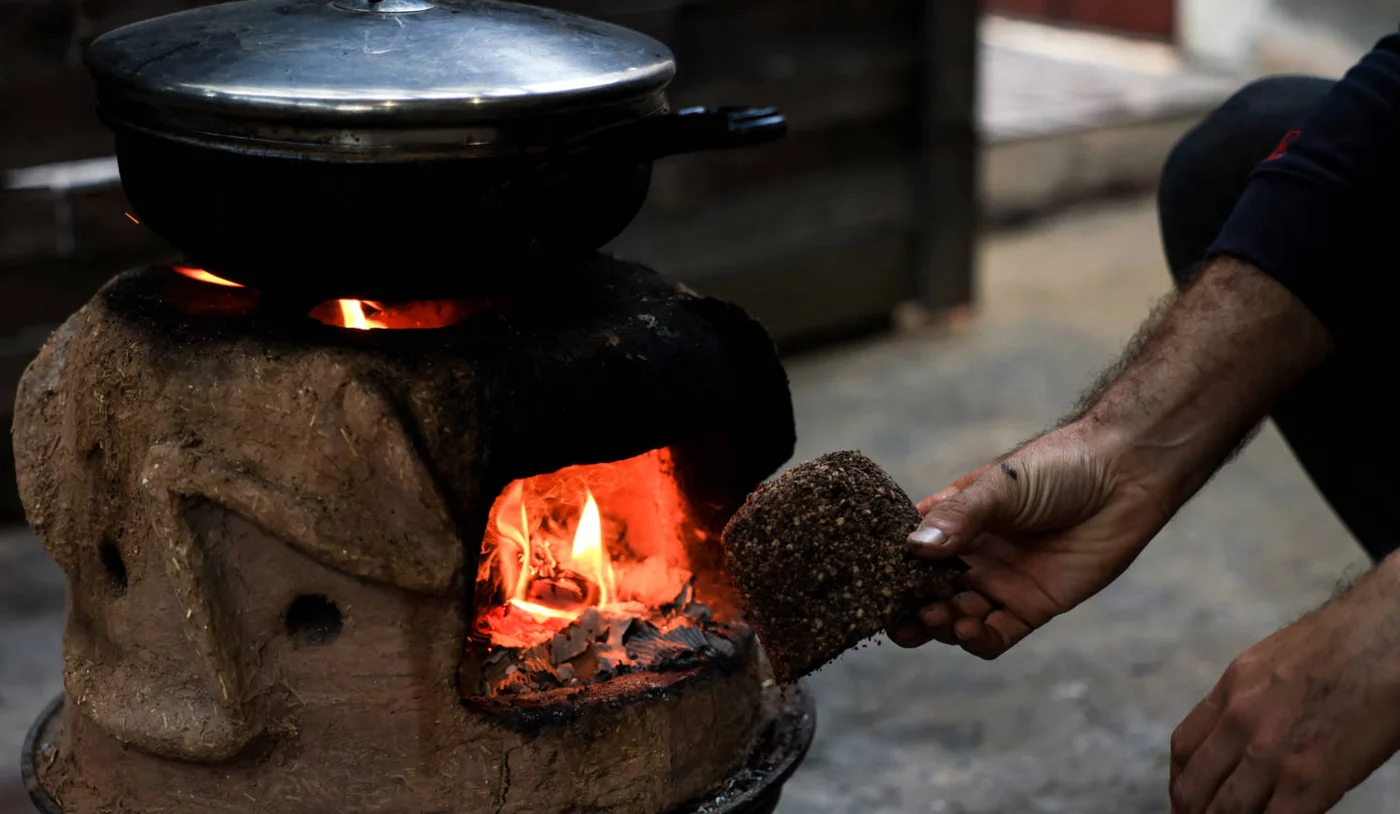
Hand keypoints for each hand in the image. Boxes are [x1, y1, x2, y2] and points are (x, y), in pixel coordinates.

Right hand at [891, 421, 1171, 657]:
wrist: (1124, 476)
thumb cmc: (1058, 467)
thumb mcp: (1000, 486)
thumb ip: (959, 518)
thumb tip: (913, 549)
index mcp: (954, 522)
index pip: (907, 552)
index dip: (887, 571)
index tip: (872, 584)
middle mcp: (971, 556)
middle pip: (925, 594)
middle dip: (910, 609)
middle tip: (906, 615)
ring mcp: (1000, 583)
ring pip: (956, 618)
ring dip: (942, 624)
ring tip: (945, 615)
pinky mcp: (1032, 607)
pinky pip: (996, 636)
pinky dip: (977, 640)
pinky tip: (970, 630)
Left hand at [1170, 563, 1399, 813]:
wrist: (1383, 640)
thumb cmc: (1338, 648)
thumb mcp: (1267, 663)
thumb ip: (1245, 700)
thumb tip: (1233, 738)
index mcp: (1230, 691)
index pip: (1183, 748)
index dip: (1180, 781)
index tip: (1186, 798)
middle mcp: (1241, 722)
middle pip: (1195, 786)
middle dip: (1194, 812)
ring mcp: (1273, 754)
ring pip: (1227, 811)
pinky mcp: (1311, 779)